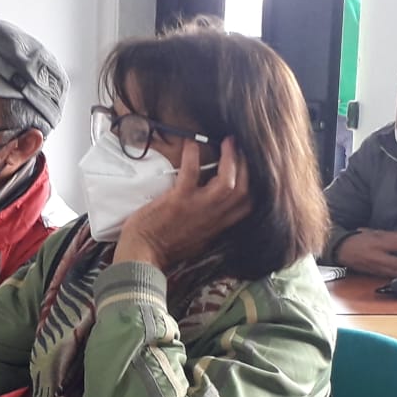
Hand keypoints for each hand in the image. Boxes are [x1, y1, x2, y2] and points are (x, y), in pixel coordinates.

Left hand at [114, 137, 251, 270]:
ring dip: (231, 158)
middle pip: (244, 190)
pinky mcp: (178, 200)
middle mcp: (213, 217)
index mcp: (218, 226)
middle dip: (247, 166)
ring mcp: (197, 208)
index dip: (254, 184)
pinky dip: (193, 154)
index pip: (247, 205)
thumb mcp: (197, 241)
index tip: (249, 168)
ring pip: (228, 181)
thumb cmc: (165, 248)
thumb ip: (208, 225)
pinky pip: (191, 172)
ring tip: (228, 141)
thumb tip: (213, 209)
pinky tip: (192, 142)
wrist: (142, 255)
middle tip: (241, 148)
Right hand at [335, 228, 396, 277]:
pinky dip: (395, 277)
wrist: (341, 249)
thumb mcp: (375, 233)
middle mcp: (375, 256)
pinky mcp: (371, 272)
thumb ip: (393, 235)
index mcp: (376, 244)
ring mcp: (373, 266)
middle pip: (395, 262)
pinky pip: (385, 275)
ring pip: (391, 272)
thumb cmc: (358, 239)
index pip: (396, 244)